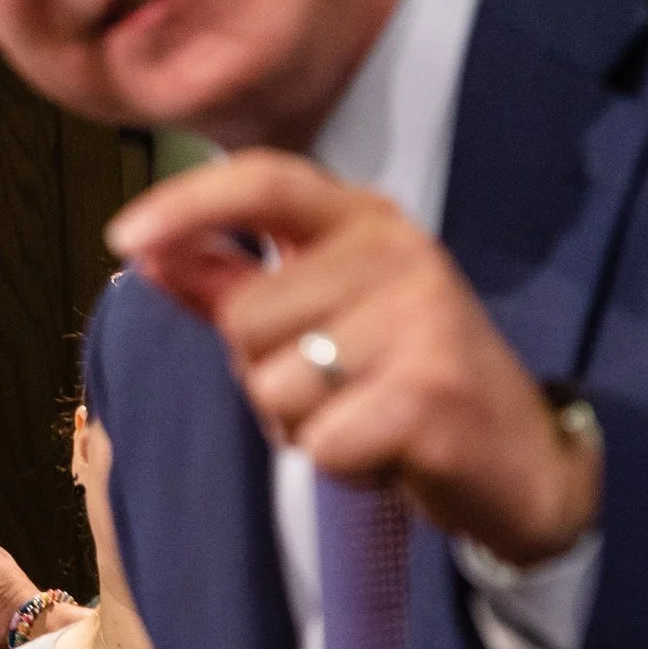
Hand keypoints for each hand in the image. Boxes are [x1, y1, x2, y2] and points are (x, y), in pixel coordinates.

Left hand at [107, 149, 599, 566]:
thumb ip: (230, 282)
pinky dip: (342, 466)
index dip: (187, 203)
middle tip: (341, 388)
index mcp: (368, 221)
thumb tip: (142, 249)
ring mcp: (422, 321)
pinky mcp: (431, 396)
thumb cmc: (402, 380)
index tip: (123, 236)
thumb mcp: (321, 315)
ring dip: (303, 426)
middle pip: (244, 319)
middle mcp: (399, 254)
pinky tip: (391, 453)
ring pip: (273, 389)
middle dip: (266, 375)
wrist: (524, 463)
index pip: (265, 182)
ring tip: (367, 417)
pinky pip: (318, 444)